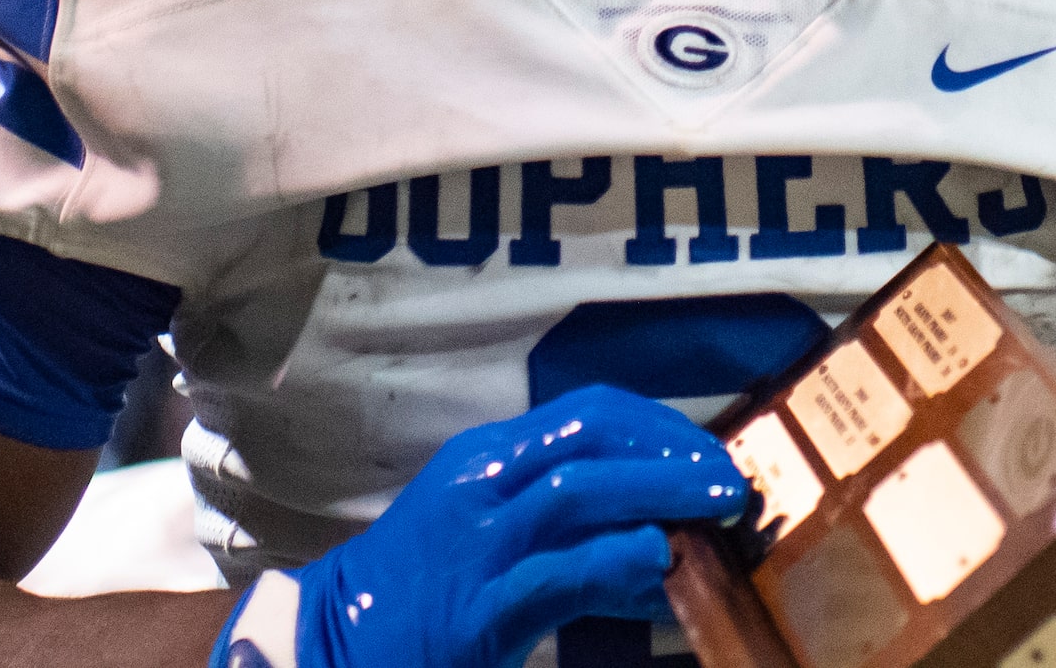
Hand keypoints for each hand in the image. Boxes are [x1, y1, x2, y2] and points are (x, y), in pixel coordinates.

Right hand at [218, 385, 749, 667]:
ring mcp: (478, 543)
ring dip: (657, 493)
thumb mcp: (490, 539)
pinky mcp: (478, 608)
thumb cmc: (420, 594)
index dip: (660, 425)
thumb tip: (657, 543)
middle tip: (727, 479)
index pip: (590, 411)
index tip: (707, 452)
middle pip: (592, 435)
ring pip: (578, 490)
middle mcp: (482, 484)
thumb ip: (569, 534)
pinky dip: (613, 562)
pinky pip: (556, 572)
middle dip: (670, 450)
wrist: (328, 646)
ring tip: (714, 509)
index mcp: (487, 458)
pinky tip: (655, 563)